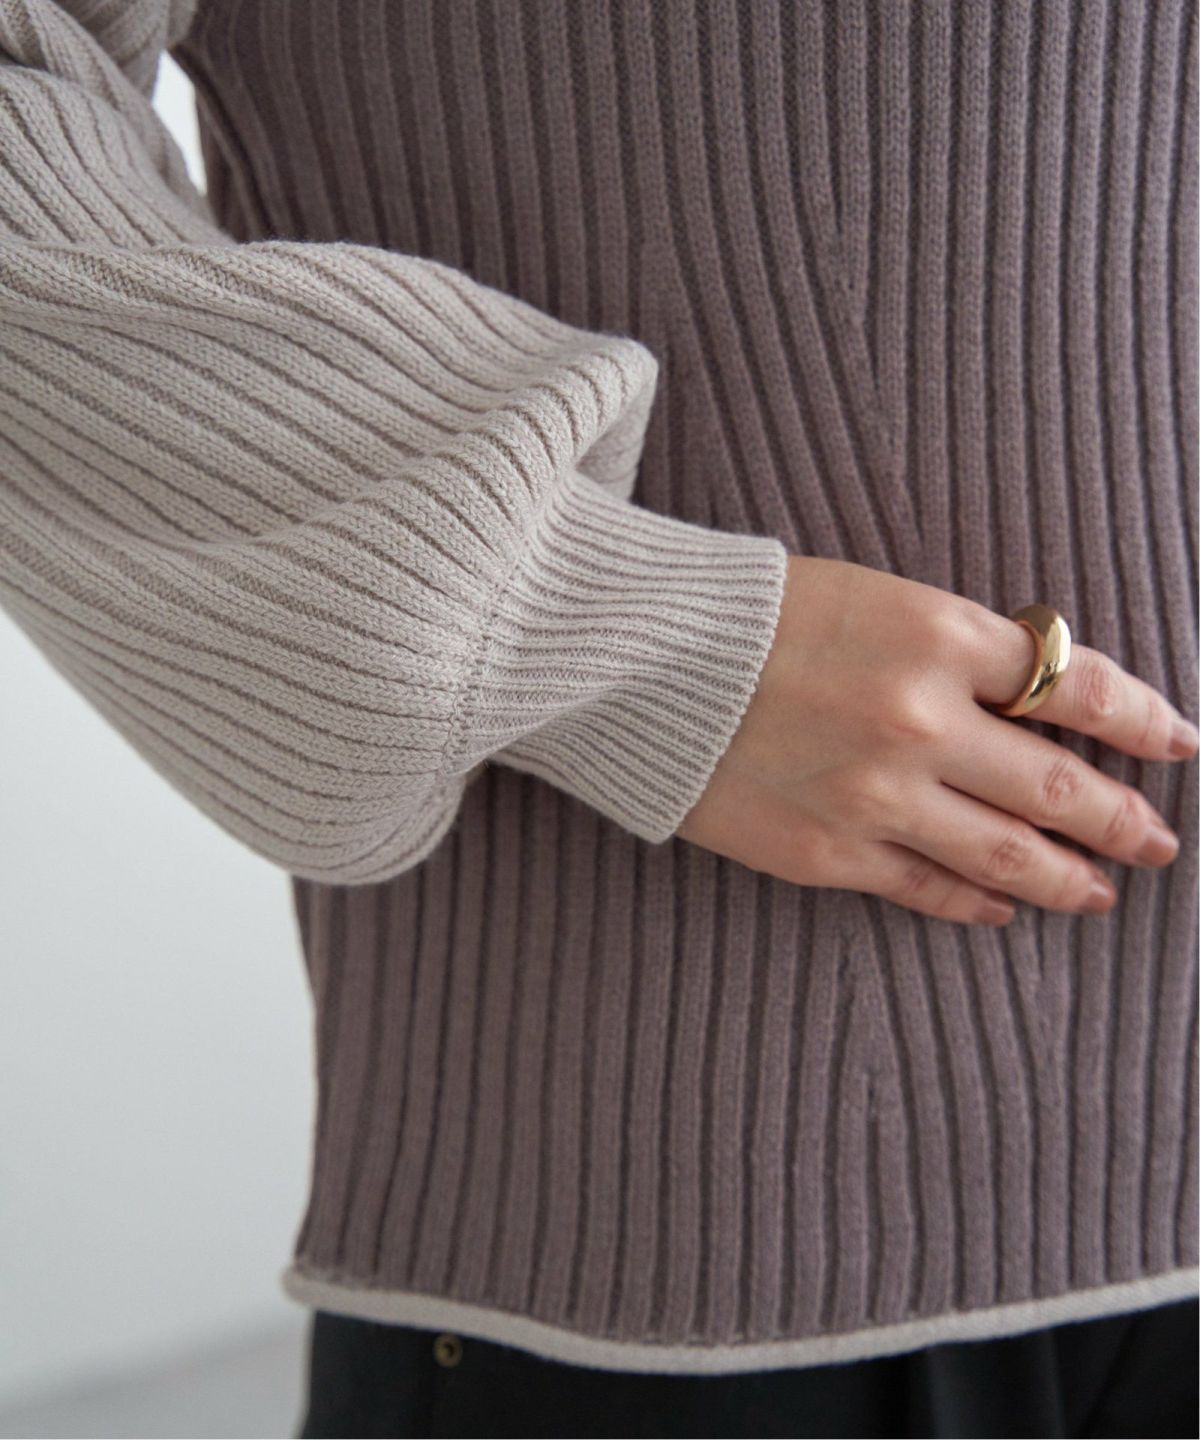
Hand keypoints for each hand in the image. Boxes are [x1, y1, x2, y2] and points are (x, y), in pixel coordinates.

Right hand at [677, 554, 1198, 925]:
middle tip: (1160, 840)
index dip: (1141, 716)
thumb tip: (1030, 698)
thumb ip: (954, 648)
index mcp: (936, 636)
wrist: (635, 660)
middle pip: (1059, 785)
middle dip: (1124, 818)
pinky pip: (927, 888)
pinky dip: (976, 902)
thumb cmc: (748, 612)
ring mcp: (875, 797)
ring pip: (1008, 854)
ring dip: (1070, 878)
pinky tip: (1002, 909)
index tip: (1178, 740)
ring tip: (1102, 893)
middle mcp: (920, 722)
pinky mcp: (828, 852)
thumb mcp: (870, 597)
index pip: (1075, 682)